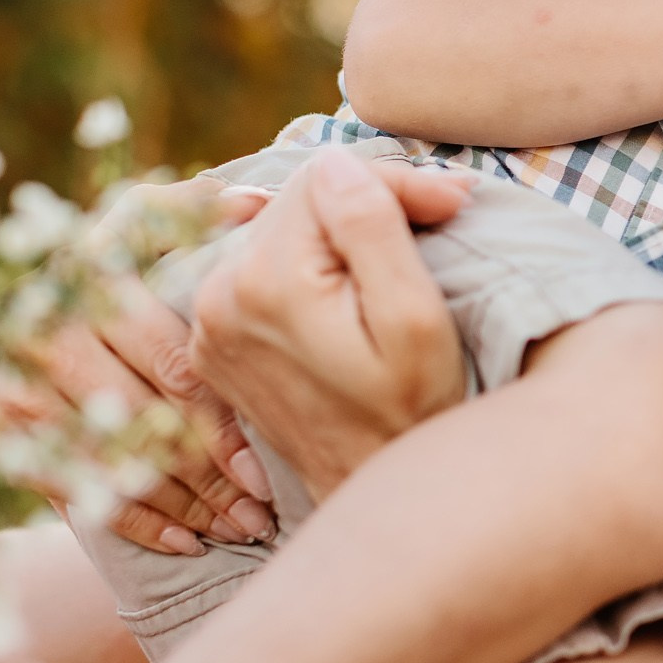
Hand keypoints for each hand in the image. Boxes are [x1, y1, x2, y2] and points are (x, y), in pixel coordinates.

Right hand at [0, 178, 276, 555]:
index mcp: (88, 275)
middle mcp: (44, 328)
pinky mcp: (2, 427)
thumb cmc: (111, 266)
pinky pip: (76, 489)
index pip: (170, 367)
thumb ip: (195, 211)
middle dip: (209, 476)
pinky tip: (189, 540)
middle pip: (144, 424)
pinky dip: (136, 520)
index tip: (265, 467)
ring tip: (241, 530)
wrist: (18, 303)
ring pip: (113, 461)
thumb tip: (256, 205)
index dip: (220, 423)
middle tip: (262, 513)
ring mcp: (16, 382)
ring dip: (184, 505)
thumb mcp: (145, 224)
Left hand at [188, 149, 471, 496]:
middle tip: (443, 216)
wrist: (382, 501)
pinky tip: (359, 287)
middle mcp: (216, 298)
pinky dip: (315, 266)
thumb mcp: (415, 320)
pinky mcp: (217, 345)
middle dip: (368, 203)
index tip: (453, 203)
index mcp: (261, 284)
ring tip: (407, 252)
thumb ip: (372, 230)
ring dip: (343, 233)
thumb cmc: (415, 414)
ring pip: (282, 233)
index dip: (394, 183)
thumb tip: (335, 162)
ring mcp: (209, 326)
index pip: (323, 180)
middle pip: (296, 204)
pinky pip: (266, 272)